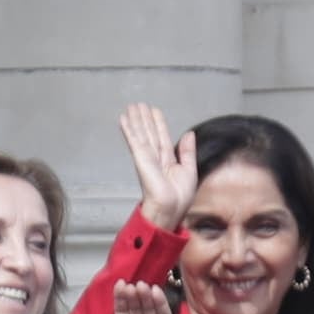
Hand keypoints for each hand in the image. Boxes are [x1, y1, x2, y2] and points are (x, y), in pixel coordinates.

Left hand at [103, 280, 195, 313]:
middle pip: (135, 307)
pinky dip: (160, 303)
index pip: (121, 311)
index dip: (120, 299)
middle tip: (131, 286)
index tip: (119, 285)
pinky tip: (156, 292)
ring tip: (142, 286)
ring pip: (149, 308)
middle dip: (133, 296)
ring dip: (146, 296)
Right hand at [117, 101, 195, 234]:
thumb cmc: (179, 198)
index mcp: (168, 161)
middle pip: (149, 132)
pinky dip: (129, 129)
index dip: (158, 123)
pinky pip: (134, 140)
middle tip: (138, 104)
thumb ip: (187, 151)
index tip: (154, 111)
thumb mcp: (189, 170)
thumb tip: (189, 134)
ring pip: (141, 133)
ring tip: (131, 106)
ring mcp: (146, 157)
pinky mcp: (140, 158)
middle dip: (144, 118)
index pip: (161, 137)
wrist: (170, 208)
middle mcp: (155, 157)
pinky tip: (124, 119)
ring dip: (135, 119)